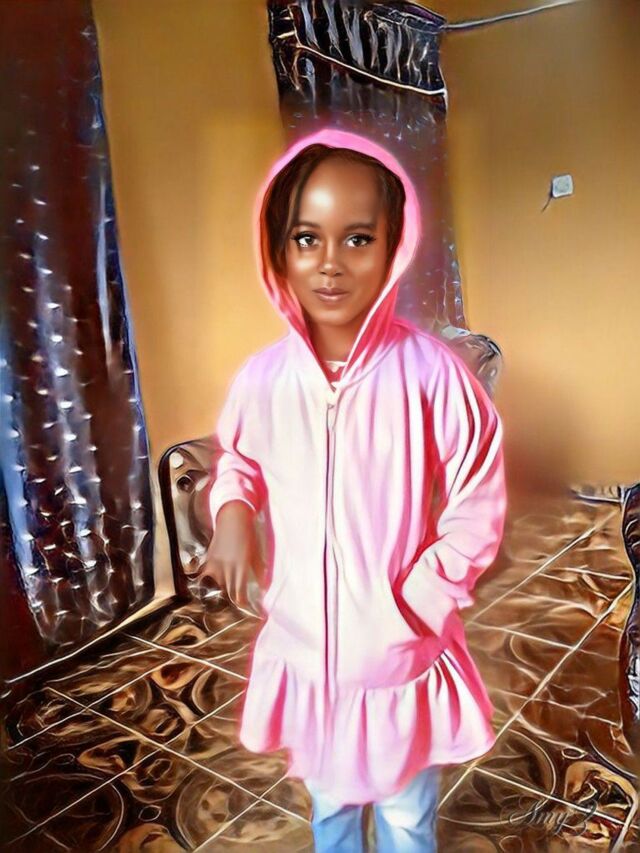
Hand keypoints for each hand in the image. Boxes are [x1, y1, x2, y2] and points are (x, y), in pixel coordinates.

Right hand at [200, 501, 264, 615]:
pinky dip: (205, 582)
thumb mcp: (256, 554)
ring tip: (221, 599)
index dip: (242, 604)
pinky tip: (206, 588)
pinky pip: (204, 577)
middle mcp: (227, 568)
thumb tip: (262, 588)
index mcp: (241, 567)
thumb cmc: (248, 536)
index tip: (245, 610)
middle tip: (235, 608)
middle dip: (232, 601)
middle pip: (227, 593)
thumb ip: (258, 572)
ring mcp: (215, 564)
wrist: (233, 519)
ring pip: (215, 586)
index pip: (239, 594)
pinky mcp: (208, 559)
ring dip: (220, 592)